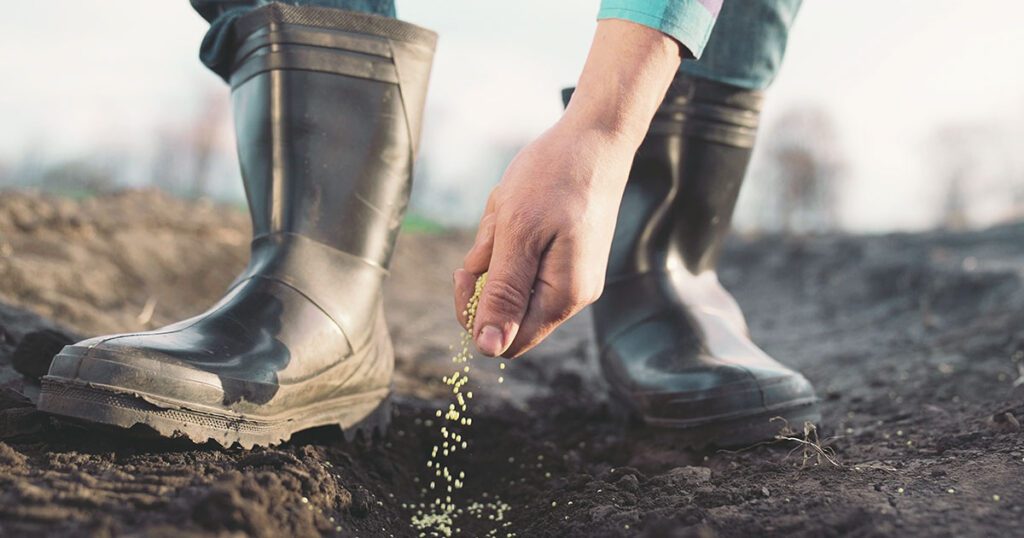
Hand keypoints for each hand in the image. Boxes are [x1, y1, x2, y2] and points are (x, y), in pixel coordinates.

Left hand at [454, 119, 634, 357]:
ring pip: (512, 283)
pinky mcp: (569, 258)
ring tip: (511, 209)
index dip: (475, 314)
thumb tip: (488, 349)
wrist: (596, 137)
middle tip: (492, 232)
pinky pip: (525, 263)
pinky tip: (520, 206)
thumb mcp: (517, 233)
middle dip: (487, 274)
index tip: (468, 269)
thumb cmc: (556, 177)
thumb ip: (502, 294)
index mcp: (563, 298)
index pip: (504, 341)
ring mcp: (573, 277)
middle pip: (507, 313)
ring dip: (498, 250)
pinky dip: (512, 238)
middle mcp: (573, 296)